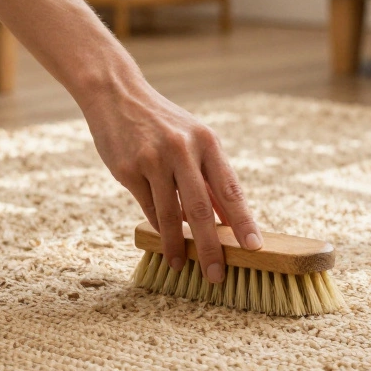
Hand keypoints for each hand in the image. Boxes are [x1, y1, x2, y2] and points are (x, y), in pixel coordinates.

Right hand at [80, 81, 261, 283]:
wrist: (117, 95)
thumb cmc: (163, 123)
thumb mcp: (194, 139)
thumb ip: (209, 178)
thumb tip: (227, 220)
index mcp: (207, 141)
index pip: (230, 189)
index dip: (243, 221)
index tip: (253, 247)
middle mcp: (182, 150)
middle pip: (200, 210)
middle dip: (211, 247)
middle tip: (217, 275)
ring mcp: (153, 160)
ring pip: (170, 215)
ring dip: (177, 246)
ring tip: (181, 266)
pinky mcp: (128, 169)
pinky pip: (147, 208)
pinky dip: (157, 227)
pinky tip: (163, 241)